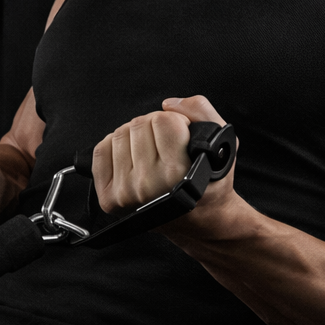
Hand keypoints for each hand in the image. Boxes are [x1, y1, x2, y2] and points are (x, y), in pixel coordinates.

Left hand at [92, 95, 234, 216]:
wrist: (200, 220)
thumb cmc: (209, 183)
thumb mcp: (223, 142)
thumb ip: (201, 111)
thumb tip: (168, 104)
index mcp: (178, 173)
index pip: (164, 120)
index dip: (177, 121)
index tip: (182, 135)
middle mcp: (149, 186)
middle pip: (139, 123)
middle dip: (155, 127)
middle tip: (166, 145)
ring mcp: (125, 193)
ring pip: (119, 134)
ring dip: (136, 136)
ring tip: (152, 153)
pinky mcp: (109, 197)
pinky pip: (101, 151)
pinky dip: (115, 147)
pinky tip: (133, 158)